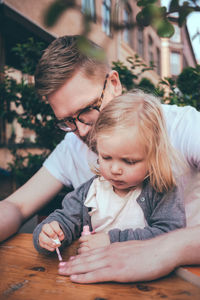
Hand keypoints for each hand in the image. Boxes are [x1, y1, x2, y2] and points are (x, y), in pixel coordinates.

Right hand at [39, 221, 63, 250]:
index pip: (53, 224)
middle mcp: (45, 227)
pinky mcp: (40, 241)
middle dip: (51, 233)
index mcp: (51, 224)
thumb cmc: (57, 233)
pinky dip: (48, 247)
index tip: (61, 234)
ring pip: (42, 236)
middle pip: (45, 227)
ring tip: (54, 245)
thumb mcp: (60, 233)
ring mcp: (41, 234)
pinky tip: (53, 248)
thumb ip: (61, 235)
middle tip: (56, 239)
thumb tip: (60, 238)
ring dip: (49, 242)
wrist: (51, 236)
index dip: (57, 229)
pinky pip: (42, 244)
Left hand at [58, 230, 185, 282]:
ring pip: (88, 265)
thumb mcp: (131, 249)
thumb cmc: (149, 251)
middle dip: (71, 263)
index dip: (79, 258)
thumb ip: (120, 252)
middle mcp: (110, 252)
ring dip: (73, 269)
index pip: (92, 253)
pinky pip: (97, 274)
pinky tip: (75, 278)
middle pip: (86, 258)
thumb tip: (115, 257)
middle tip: (59, 267)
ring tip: (61, 272)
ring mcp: (113, 261)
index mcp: (113, 248)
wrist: (161, 250)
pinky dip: (84, 276)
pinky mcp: (118, 270)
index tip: (69, 261)